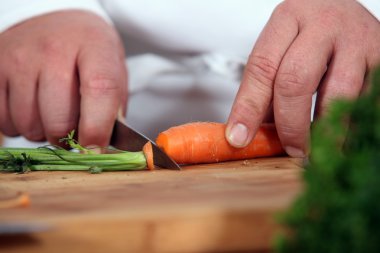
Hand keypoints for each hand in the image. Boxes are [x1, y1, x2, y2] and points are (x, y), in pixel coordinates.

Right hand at [0, 10, 126, 145]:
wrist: (54, 19)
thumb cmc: (88, 51)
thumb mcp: (113, 69)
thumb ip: (114, 107)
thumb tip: (101, 148)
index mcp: (94, 47)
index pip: (100, 91)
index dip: (98, 128)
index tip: (95, 149)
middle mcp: (53, 50)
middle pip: (59, 119)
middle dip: (68, 139)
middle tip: (73, 132)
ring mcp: (19, 59)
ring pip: (29, 125)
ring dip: (42, 133)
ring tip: (52, 114)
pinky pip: (4, 121)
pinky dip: (19, 125)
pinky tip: (31, 109)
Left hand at [226, 0, 379, 156]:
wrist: (346, 11)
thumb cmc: (308, 37)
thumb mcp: (282, 51)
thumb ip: (267, 90)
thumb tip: (251, 134)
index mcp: (288, 19)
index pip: (262, 68)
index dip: (248, 108)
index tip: (240, 137)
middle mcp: (323, 24)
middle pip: (296, 80)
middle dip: (290, 124)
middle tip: (291, 149)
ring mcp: (358, 38)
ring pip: (338, 93)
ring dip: (324, 130)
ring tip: (316, 148)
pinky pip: (366, 99)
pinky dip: (350, 124)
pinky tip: (339, 135)